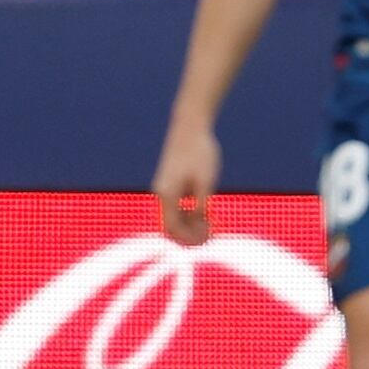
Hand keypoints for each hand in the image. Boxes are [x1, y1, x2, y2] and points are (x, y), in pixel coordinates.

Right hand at [152, 119, 220, 245]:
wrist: (189, 128)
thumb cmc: (199, 152)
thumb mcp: (205, 182)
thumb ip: (200, 205)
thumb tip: (198, 224)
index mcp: (167, 194)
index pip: (172, 228)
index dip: (188, 239)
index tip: (206, 241)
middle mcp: (161, 193)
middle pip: (168, 226)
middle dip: (186, 235)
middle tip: (207, 238)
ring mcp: (163, 188)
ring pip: (171, 217)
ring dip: (187, 225)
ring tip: (208, 226)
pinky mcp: (169, 182)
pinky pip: (174, 206)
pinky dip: (186, 214)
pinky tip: (203, 213)